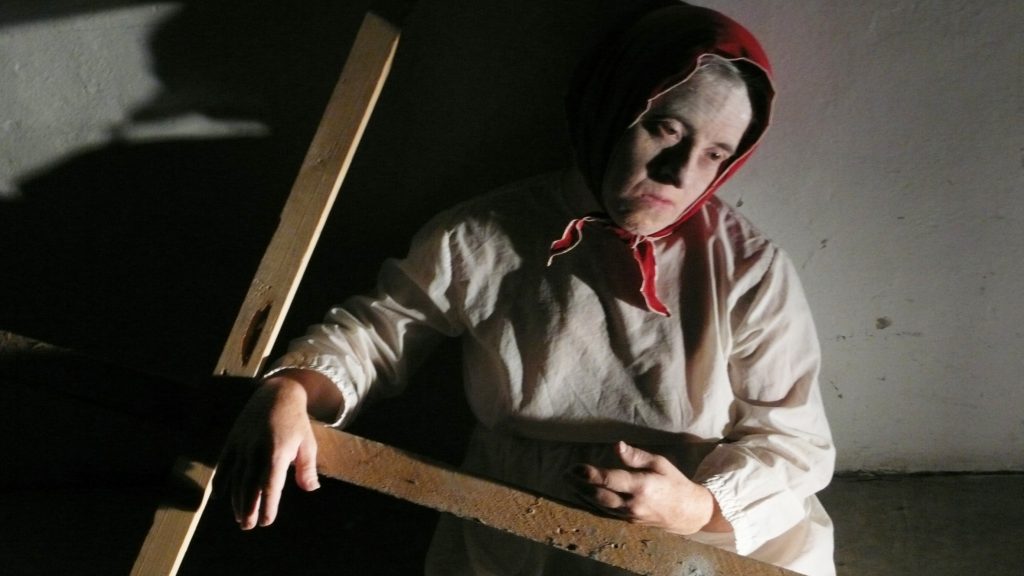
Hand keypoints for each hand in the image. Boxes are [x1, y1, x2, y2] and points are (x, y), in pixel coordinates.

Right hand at [216, 376, 320, 529]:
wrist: (277, 393)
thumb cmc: (296, 421)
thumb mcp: (308, 442)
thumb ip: (307, 467)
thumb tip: (310, 489)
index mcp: (277, 453)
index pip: (271, 486)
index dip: (268, 505)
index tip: (267, 521)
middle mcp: (257, 451)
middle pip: (249, 486)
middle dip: (248, 508)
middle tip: (247, 526)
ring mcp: (242, 445)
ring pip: (235, 478)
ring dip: (236, 499)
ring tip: (239, 517)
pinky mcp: (233, 439)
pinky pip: (224, 463)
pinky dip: (220, 479)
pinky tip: (218, 495)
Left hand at [564, 441, 721, 534]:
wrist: (687, 512)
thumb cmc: (674, 482)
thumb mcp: (659, 463)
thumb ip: (636, 456)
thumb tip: (617, 445)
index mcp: (642, 486)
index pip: (610, 480)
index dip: (591, 474)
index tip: (576, 467)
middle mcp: (633, 504)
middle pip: (600, 496)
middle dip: (580, 485)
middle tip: (565, 474)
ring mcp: (630, 515)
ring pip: (600, 506)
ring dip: (582, 494)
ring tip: (568, 483)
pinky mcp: (628, 521)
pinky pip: (605, 512)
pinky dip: (591, 503)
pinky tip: (581, 494)